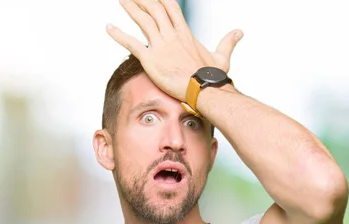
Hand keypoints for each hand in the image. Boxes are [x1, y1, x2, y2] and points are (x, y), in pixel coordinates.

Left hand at [107, 0, 242, 101]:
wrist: (205, 90)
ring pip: (142, 20)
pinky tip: (108, 27)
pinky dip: (119, 35)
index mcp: (185, 33)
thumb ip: (228, 41)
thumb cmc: (214, 77)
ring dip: (131, 8)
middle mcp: (171, 35)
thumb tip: (239, 32)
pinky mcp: (150, 60)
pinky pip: (131, 44)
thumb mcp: (222, 56)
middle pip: (154, 9)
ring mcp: (160, 46)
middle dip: (143, 0)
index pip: (172, 8)